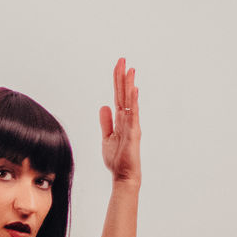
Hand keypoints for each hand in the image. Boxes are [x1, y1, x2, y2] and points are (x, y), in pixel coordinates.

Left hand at [99, 57, 140, 183]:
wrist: (124, 176)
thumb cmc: (117, 159)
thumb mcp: (107, 137)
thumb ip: (106, 122)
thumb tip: (104, 106)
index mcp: (121, 120)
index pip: (118, 97)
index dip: (117, 82)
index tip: (118, 66)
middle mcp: (128, 120)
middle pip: (124, 95)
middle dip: (122, 77)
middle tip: (122, 59)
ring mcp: (132, 126)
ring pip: (130, 102)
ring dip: (129, 86)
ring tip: (130, 70)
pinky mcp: (133, 134)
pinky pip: (133, 115)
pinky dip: (133, 102)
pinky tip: (133, 91)